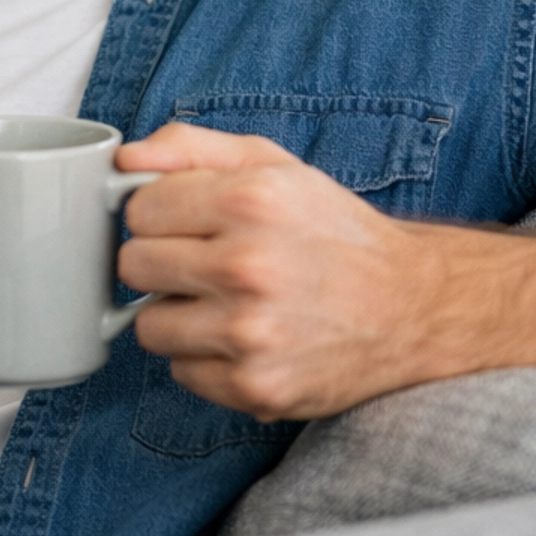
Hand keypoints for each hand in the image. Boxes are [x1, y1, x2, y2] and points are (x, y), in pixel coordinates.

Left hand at [115, 122, 439, 419]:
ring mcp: (250, 333)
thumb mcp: (273, 166)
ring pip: (147, 326)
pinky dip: (206, 357)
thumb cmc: (333, 232)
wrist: (411, 307)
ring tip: (226, 302)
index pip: (139, 209)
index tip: (190, 222)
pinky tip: (247, 338)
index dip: (160, 214)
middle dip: (162, 262)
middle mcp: (248, 267)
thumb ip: (191, 148)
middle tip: (206, 262)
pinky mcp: (255, 387)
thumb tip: (124, 159)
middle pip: (133, 265)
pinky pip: (181, 371)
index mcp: (250, 200)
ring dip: (178, 314)